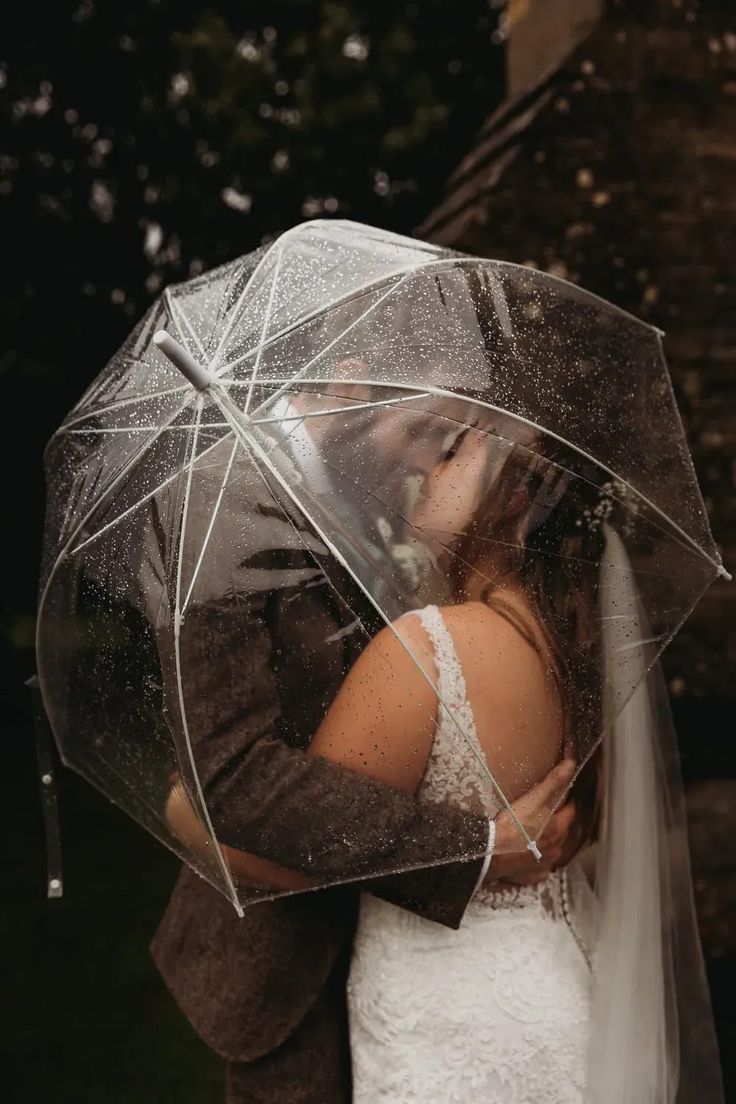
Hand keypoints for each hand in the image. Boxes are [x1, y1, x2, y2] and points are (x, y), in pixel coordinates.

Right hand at [484, 759, 576, 887]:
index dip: (569, 804)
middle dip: (559, 824)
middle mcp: (555, 850)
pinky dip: (537, 864)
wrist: (491, 853)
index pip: (571, 813)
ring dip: (549, 844)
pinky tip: (530, 859)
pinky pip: (539, 870)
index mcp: (558, 830)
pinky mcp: (530, 877)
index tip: (565, 797)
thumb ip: (554, 782)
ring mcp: (543, 865)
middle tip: (550, 814)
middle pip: (563, 834)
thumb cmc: (513, 825)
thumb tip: (572, 764)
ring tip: (539, 836)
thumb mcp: (534, 799)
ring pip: (552, 853)